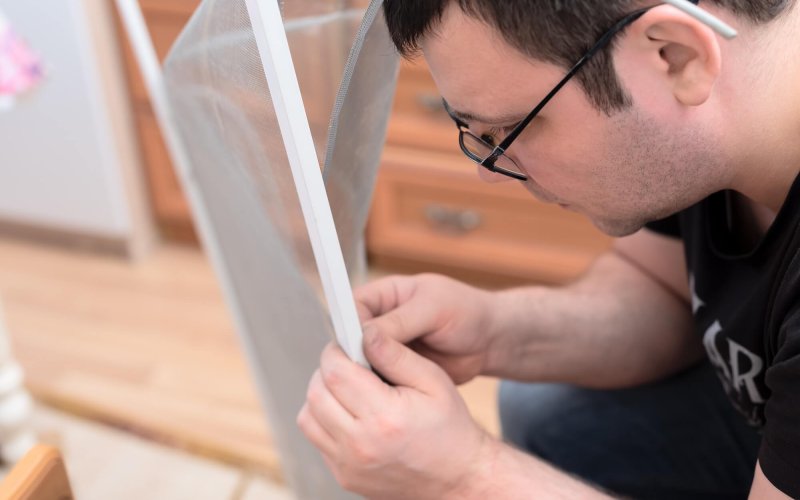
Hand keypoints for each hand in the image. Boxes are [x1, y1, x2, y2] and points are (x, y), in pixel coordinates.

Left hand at [297, 331, 492, 498]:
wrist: (456, 479)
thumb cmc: (449, 428)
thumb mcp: (434, 381)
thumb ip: (396, 356)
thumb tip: (366, 333)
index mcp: (384, 418)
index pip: (335, 373)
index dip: (336, 352)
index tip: (347, 345)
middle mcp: (361, 445)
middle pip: (316, 393)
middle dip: (327, 371)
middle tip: (349, 364)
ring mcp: (349, 465)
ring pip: (308, 417)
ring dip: (322, 396)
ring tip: (349, 389)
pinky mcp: (344, 476)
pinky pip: (317, 439)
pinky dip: (326, 420)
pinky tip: (352, 414)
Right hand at [354, 273, 496, 383]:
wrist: (489, 341)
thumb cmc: (466, 312)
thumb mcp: (433, 309)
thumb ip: (399, 321)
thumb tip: (365, 336)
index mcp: (382, 296)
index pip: (350, 309)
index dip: (349, 328)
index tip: (357, 348)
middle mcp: (378, 322)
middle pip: (349, 340)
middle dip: (356, 357)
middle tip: (369, 372)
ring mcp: (385, 349)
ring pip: (361, 364)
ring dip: (368, 376)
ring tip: (381, 387)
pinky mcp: (394, 371)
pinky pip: (378, 381)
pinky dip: (381, 390)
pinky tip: (387, 400)